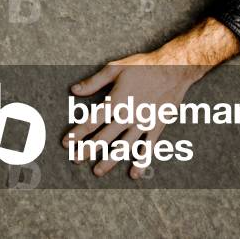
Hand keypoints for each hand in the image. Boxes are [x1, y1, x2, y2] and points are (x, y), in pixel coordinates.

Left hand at [63, 52, 204, 178]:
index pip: (90, 121)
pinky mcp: (156, 127)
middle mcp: (127, 116)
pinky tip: (133, 173)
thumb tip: (74, 90)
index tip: (66, 143)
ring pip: (123, 147)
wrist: (173, 69)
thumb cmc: (143, 66)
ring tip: (97, 171)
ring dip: (109, 160)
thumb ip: (94, 82)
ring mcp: (142, 124)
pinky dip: (141, 162)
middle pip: (103, 137)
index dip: (77, 133)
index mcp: (115, 101)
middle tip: (75, 160)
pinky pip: (148, 148)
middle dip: (87, 150)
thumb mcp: (115, 68)